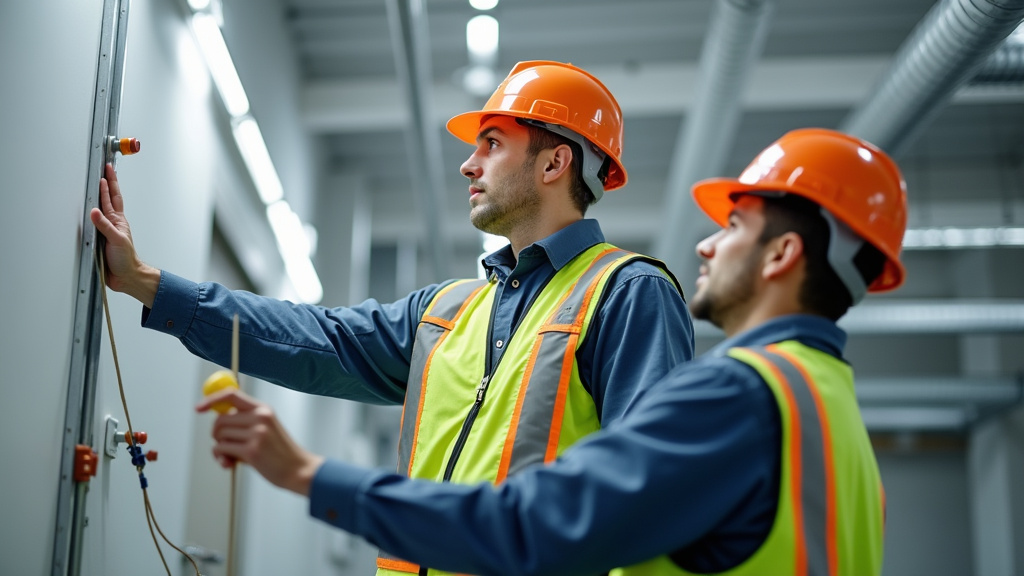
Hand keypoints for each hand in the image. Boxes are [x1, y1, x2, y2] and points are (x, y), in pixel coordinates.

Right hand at [89, 163, 159, 306]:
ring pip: (100, 209)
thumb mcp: (117, 240)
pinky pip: (92, 223)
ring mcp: (105, 230)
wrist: (126, 276)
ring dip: (99, 195)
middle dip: (106, 184)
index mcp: (118, 221)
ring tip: (98, 182)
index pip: (113, 197)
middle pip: (107, 199)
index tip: (108, 169)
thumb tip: (94, 211)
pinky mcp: (98, 240)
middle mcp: (112, 223)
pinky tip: (87, 209)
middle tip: (104, 169)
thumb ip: (105, 226)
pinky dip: (89, 214)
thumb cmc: (126, 260)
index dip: (110, 183)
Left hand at [196, 388, 324, 496]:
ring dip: (220, 447)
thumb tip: (217, 421)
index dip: (212, 400)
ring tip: (232, 457)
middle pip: (220, 419)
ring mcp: (256, 433)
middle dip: (217, 433)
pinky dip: (220, 457)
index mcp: (263, 409)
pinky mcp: (252, 451)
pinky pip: (221, 449)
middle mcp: (260, 417)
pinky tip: (230, 464)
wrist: (297, 469)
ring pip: (220, 435)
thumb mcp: (267, 428)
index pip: (232, 395)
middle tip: (224, 445)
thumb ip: (246, 422)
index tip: (199, 408)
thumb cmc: (280, 452)